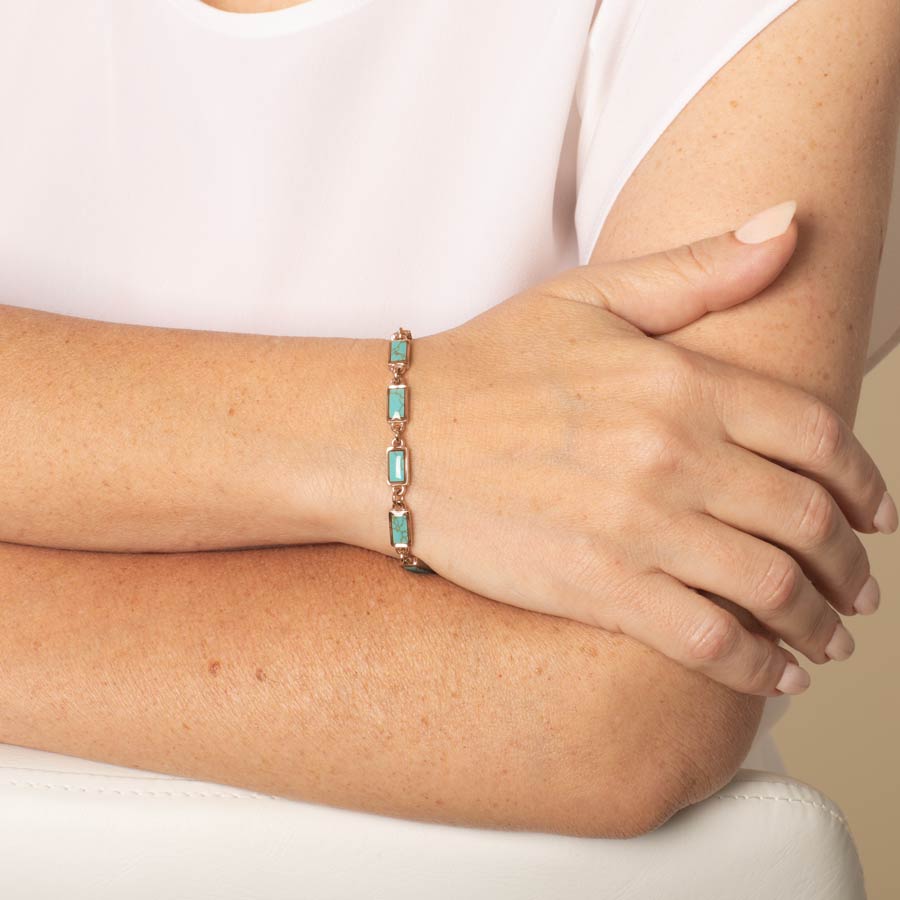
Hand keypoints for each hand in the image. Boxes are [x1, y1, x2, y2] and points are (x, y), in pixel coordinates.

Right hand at [369, 203, 890, 695]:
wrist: (397, 435)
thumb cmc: (489, 364)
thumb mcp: (592, 299)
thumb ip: (699, 269)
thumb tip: (795, 223)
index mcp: (681, 382)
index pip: (817, 438)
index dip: (864, 484)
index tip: (876, 516)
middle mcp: (674, 455)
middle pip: (807, 522)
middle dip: (851, 567)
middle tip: (861, 590)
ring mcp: (638, 526)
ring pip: (772, 590)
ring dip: (820, 624)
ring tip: (832, 641)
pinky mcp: (598, 588)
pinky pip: (708, 641)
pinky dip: (758, 668)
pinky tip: (776, 676)